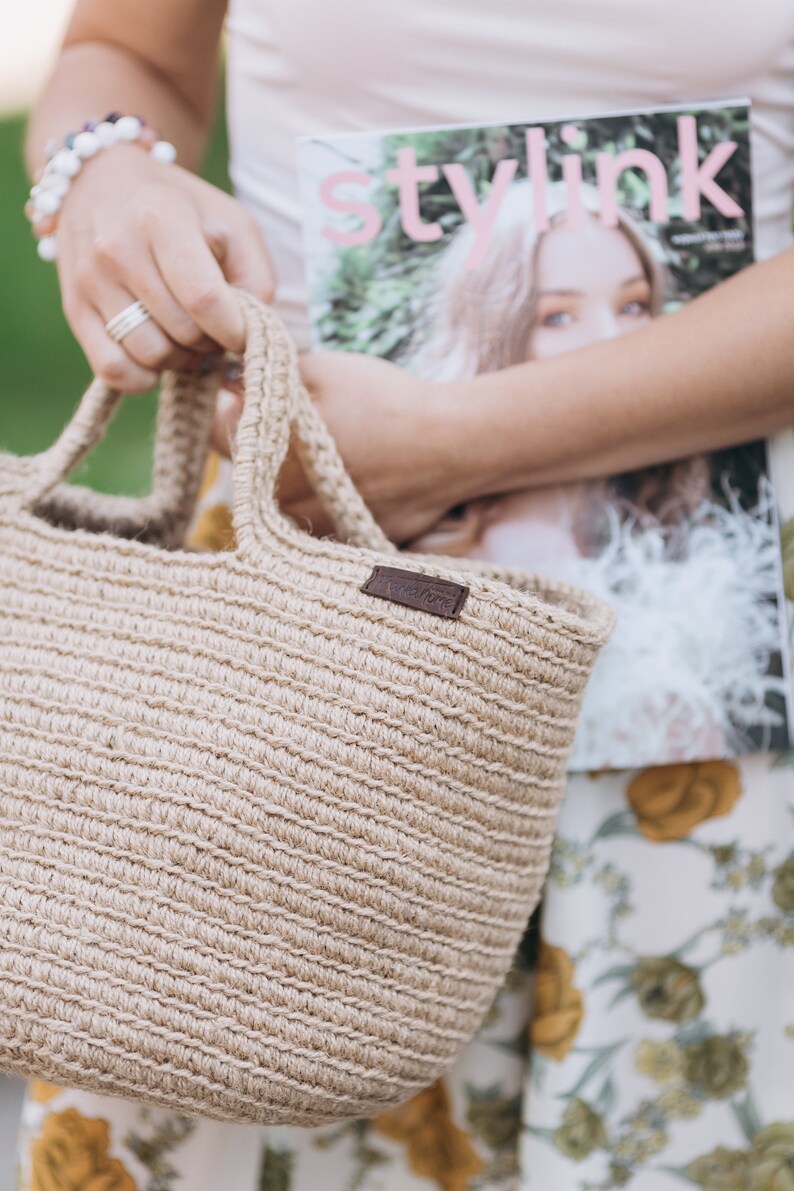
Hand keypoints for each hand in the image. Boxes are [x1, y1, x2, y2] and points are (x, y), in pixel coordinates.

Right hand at [55, 142, 275, 404]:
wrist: (102, 182)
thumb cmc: (181, 208)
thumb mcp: (232, 223)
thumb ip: (257, 276)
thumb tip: (254, 332)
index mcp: (161, 219)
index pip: (205, 299)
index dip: (235, 330)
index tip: (243, 332)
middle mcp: (117, 248)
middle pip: (182, 332)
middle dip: (211, 343)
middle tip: (214, 328)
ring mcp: (90, 281)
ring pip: (151, 355)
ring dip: (180, 359)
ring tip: (187, 336)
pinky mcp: (74, 308)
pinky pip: (113, 369)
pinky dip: (143, 377)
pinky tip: (157, 354)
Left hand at [212, 350, 465, 544]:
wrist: (452, 446)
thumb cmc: (385, 402)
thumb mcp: (319, 370)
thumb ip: (263, 375)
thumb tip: (230, 382)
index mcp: (267, 457)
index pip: (217, 433)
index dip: (233, 407)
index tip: (254, 394)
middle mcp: (283, 503)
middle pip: (250, 467)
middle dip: (265, 441)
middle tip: (306, 416)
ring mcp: (315, 527)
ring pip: (283, 495)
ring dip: (294, 473)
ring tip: (337, 444)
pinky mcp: (345, 538)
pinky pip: (318, 517)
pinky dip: (326, 497)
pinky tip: (357, 472)